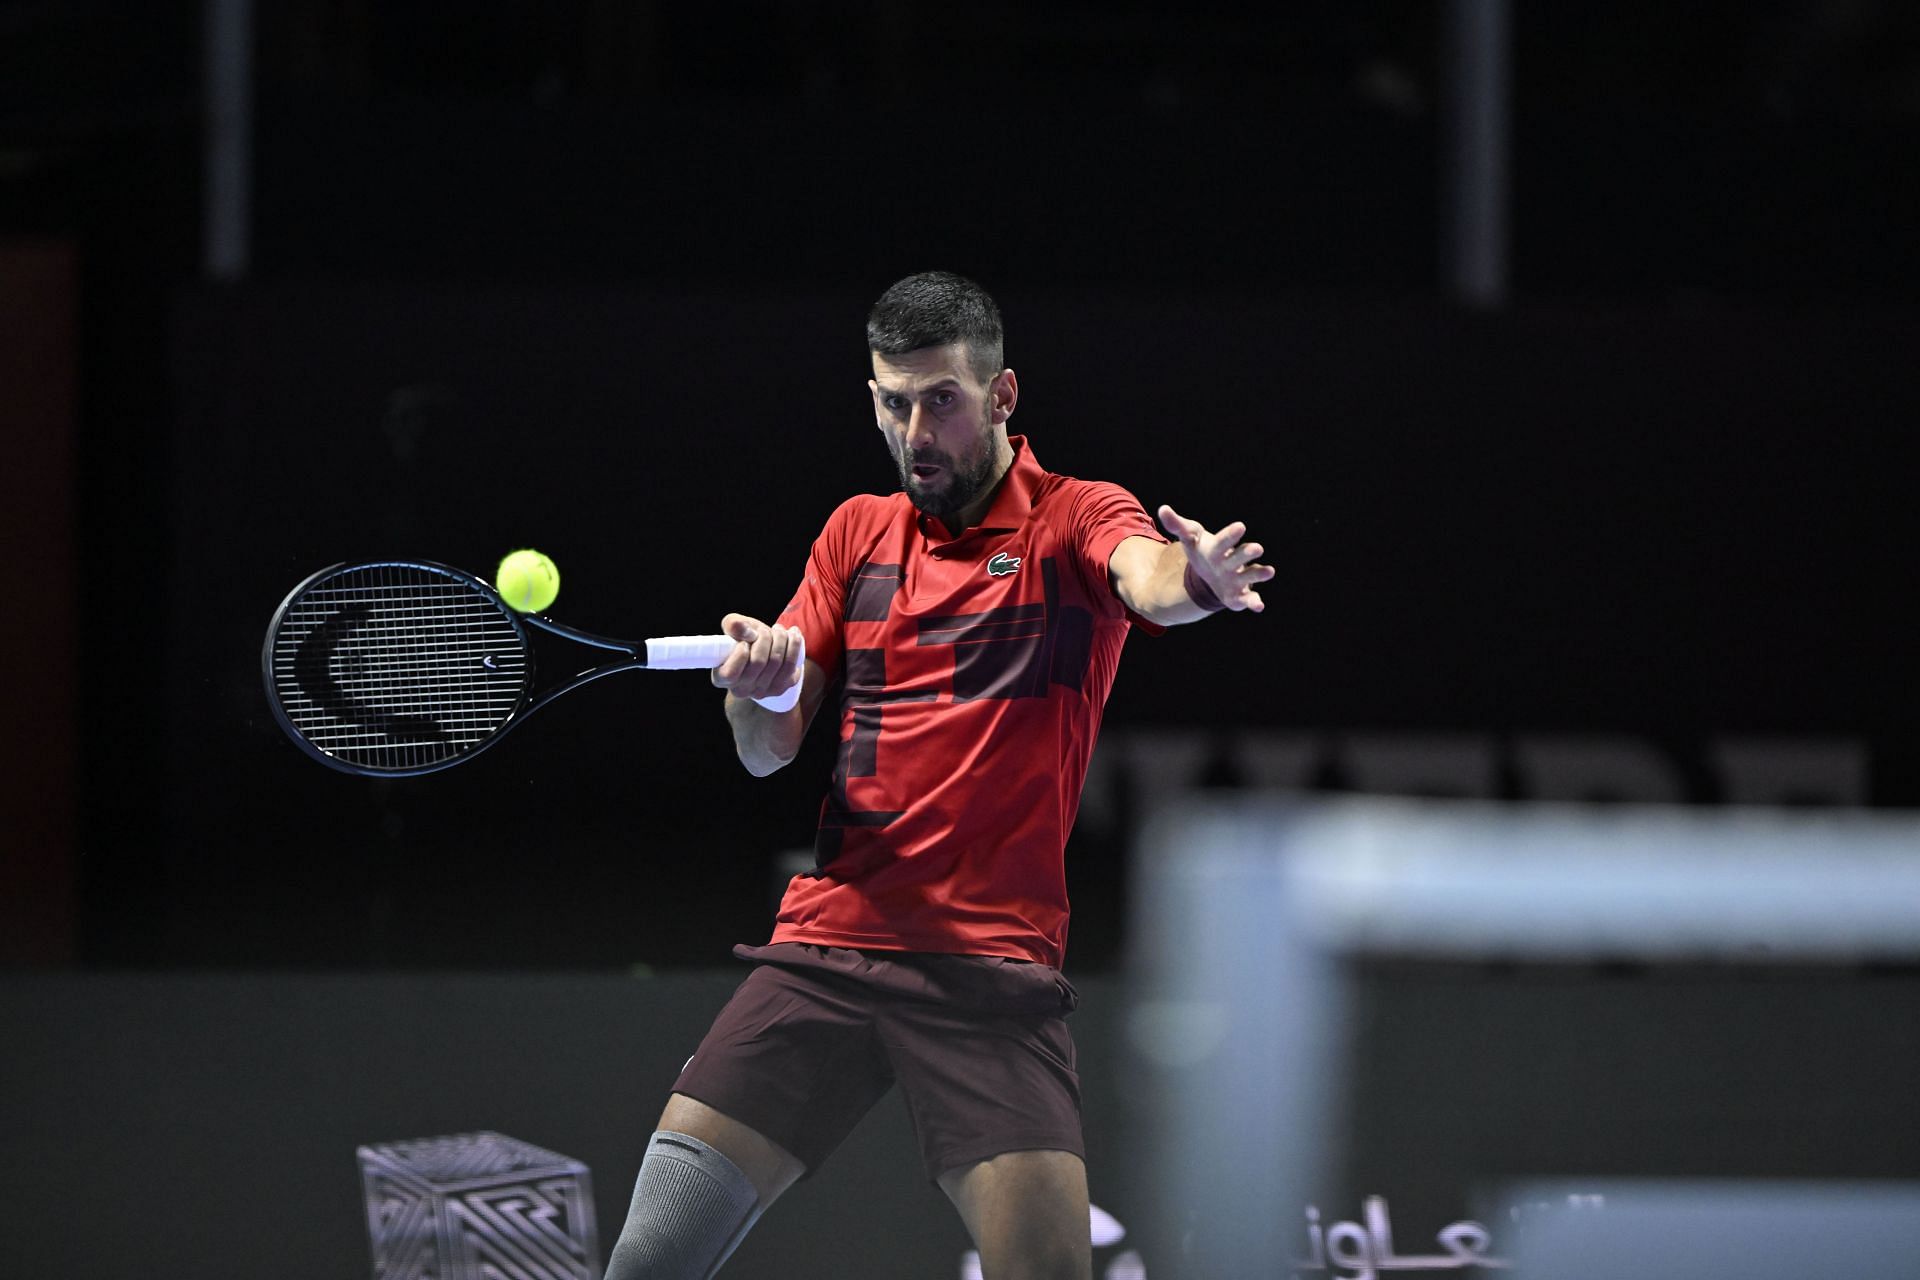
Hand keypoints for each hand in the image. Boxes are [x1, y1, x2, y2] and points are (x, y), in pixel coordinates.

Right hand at [711, 614, 804, 702]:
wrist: (763, 651)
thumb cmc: (744, 639)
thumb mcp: (735, 628)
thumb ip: (733, 625)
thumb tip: (745, 631)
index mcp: (722, 677)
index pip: (731, 673)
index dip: (741, 653)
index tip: (746, 640)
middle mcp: (741, 690)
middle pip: (758, 662)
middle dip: (765, 638)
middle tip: (766, 629)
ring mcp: (761, 692)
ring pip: (777, 663)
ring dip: (781, 640)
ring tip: (779, 629)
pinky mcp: (779, 689)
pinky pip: (791, 668)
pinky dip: (794, 646)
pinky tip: (793, 636)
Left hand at [1157, 504, 1273, 613]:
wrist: (1211, 574)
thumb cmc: (1202, 552)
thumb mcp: (1189, 539)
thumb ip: (1177, 526)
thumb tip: (1162, 509)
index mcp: (1219, 547)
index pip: (1224, 540)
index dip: (1231, 535)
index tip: (1240, 526)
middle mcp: (1232, 561)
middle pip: (1240, 556)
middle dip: (1248, 552)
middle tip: (1257, 548)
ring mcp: (1238, 578)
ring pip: (1250, 575)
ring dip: (1259, 574)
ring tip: (1270, 571)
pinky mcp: (1239, 596)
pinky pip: (1248, 599)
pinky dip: (1254, 602)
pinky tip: (1259, 606)